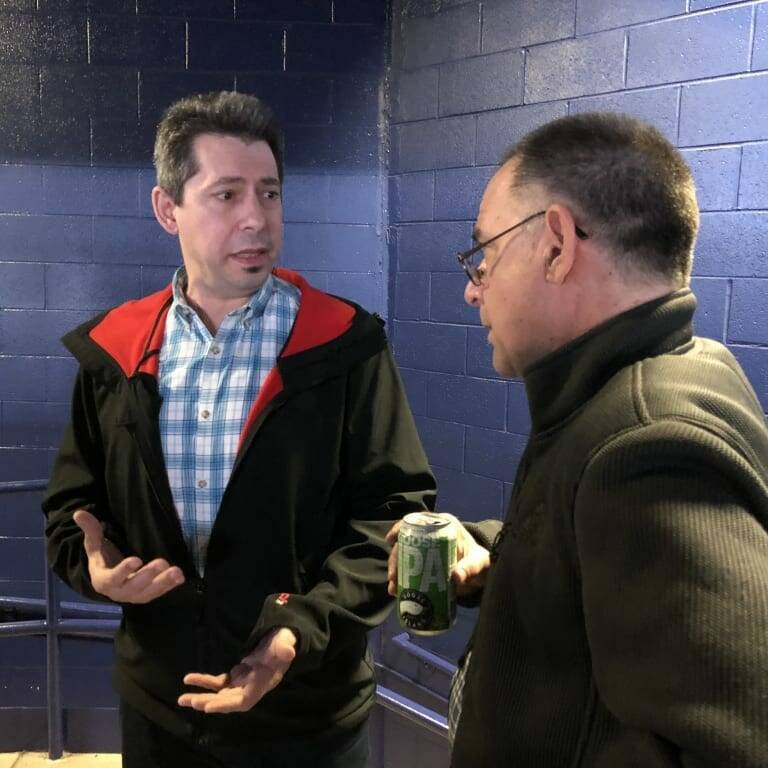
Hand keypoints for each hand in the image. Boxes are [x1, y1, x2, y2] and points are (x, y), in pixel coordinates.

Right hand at [73, 508, 183, 602]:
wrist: (110, 581)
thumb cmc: (103, 560)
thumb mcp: (94, 545)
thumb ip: (90, 530)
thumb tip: (78, 512)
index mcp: (103, 581)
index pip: (112, 578)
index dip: (124, 570)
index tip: (136, 559)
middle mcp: (119, 592)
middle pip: (134, 586)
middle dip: (148, 575)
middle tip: (162, 562)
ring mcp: (134, 596)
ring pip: (149, 592)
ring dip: (163, 582)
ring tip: (176, 571)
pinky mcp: (147, 596)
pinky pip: (159, 593)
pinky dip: (170, 586)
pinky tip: (180, 577)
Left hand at [178, 627, 297, 713]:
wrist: (281, 642)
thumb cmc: (283, 642)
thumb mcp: (285, 642)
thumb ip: (285, 647)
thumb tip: (288, 651)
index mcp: (262, 683)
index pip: (243, 700)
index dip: (226, 705)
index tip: (209, 707)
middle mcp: (250, 688)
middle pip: (227, 701)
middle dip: (209, 702)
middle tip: (190, 701)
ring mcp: (242, 684)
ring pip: (219, 695)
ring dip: (201, 697)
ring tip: (182, 699)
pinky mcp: (235, 677)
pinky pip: (217, 683)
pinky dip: (203, 681)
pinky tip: (189, 679)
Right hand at [386, 514, 490, 597]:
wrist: (482, 575)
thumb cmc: (482, 562)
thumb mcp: (479, 564)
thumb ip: (470, 568)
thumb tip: (456, 577)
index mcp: (444, 526)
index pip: (418, 521)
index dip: (400, 528)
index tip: (391, 540)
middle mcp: (432, 536)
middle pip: (406, 542)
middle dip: (396, 559)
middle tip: (393, 576)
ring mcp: (426, 550)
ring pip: (404, 557)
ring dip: (396, 572)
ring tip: (394, 589)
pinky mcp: (424, 564)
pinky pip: (409, 569)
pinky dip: (401, 580)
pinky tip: (397, 591)